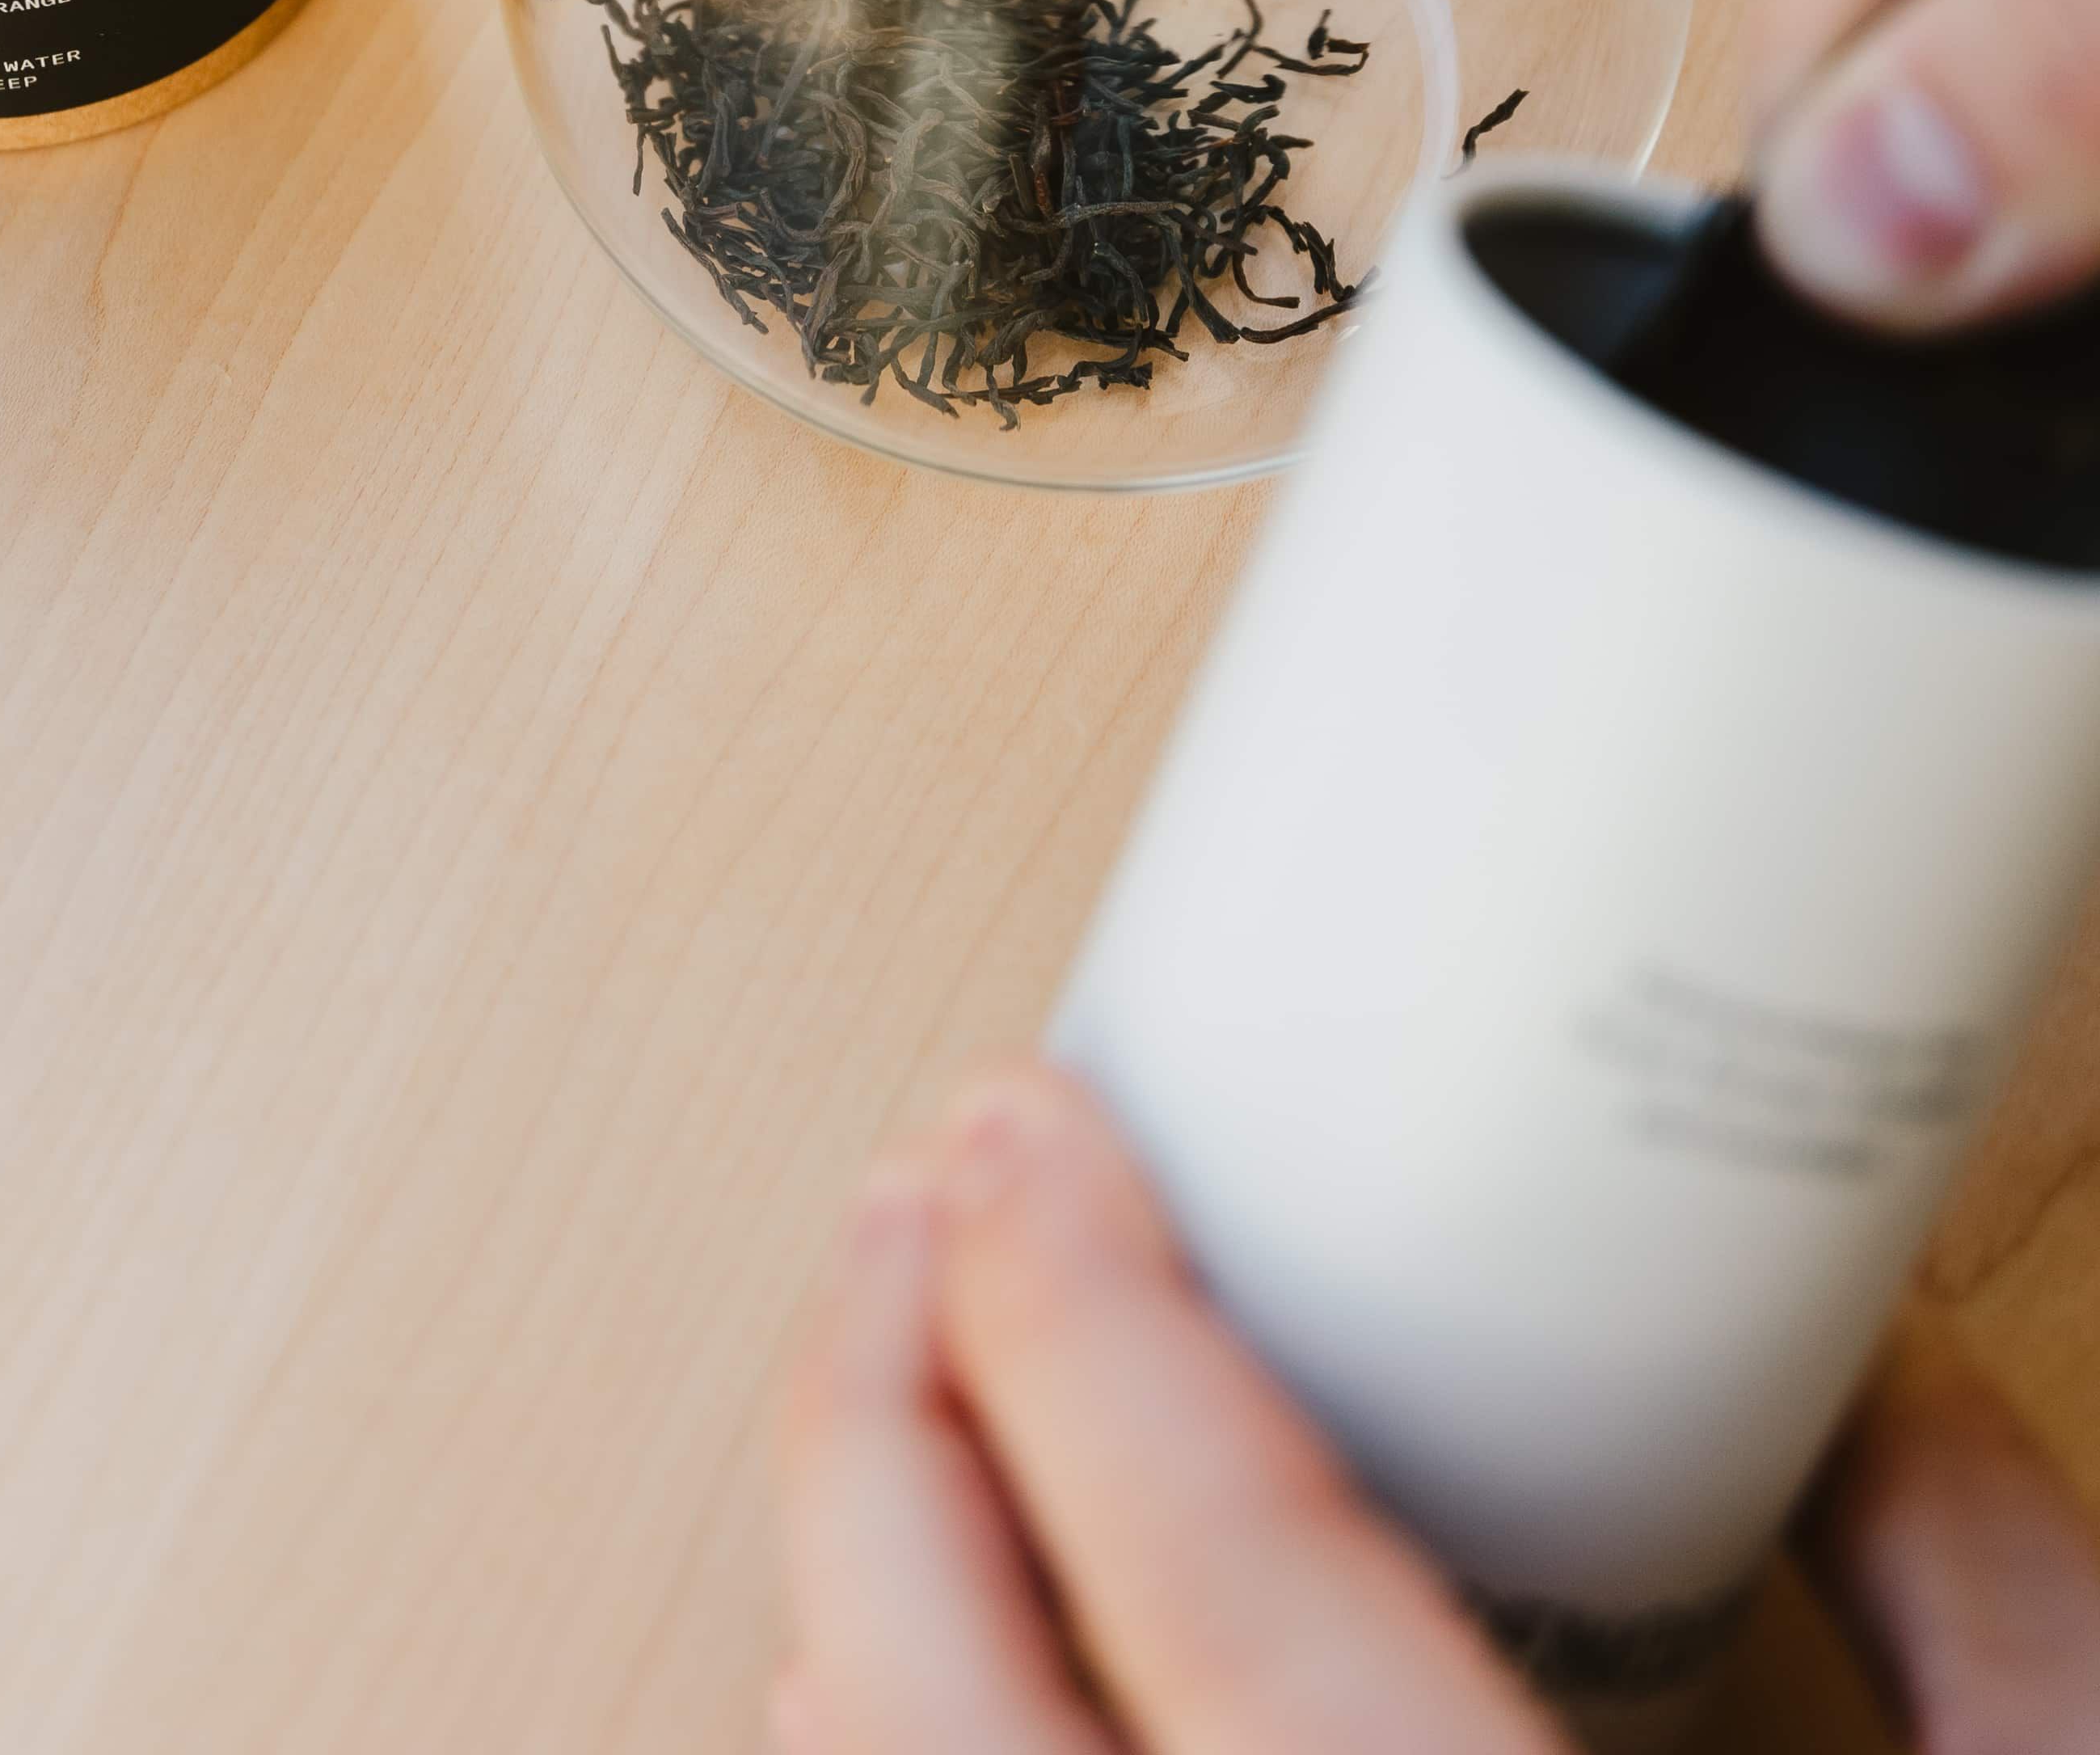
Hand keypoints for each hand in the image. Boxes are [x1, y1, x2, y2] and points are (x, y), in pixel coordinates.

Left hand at [772, 1058, 2099, 1751]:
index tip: (1026, 1132)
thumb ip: (1987, 1610)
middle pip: (951, 1724)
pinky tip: (891, 1682)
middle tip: (916, 1203)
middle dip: (879, 1416)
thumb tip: (1848, 1360)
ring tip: (895, 1391)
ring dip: (842, 1604)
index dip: (1095, 1325)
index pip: (1238, 1605)